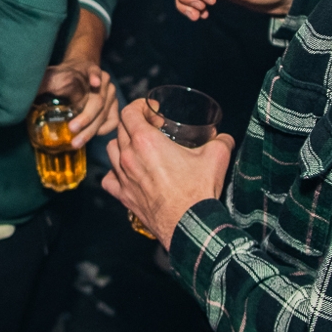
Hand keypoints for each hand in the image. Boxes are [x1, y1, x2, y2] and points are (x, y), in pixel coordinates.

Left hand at [40, 59, 118, 144]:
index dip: (95, 76)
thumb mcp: (54, 74)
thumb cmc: (65, 75)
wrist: (80, 71)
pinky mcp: (114, 105)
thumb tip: (27, 96)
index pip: (94, 71)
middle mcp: (104, 80)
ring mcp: (111, 94)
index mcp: (90, 69)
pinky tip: (91, 136)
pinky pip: (113, 120)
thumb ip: (45, 83)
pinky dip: (103, 129)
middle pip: (98, 101)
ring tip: (77, 142)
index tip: (94, 83)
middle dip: (86, 117)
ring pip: (105, 114)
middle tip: (72, 129)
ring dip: (91, 130)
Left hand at [101, 97, 232, 249]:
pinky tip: (127, 173)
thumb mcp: (216, 156)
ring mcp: (123, 177)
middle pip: (120, 128)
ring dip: (122, 144)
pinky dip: (114, 173)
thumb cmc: (198, 191)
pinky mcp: (123, 196)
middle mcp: (129, 157)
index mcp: (146, 141)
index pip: (129, 112)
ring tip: (138, 147)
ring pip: (111, 150)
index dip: (140, 106)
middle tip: (152, 128)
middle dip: (135, 123)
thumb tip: (223, 137)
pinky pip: (108, 179)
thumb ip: (221, 140)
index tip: (153, 111)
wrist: (189, 225)